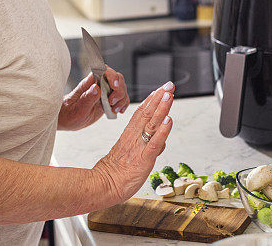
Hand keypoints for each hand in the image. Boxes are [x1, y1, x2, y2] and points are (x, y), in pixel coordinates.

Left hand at [58, 66, 128, 130]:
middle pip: (117, 79)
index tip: (115, 86)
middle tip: (112, 103)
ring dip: (122, 99)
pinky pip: (121, 98)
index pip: (104, 71)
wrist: (66, 120)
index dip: (112, 76)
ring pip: (121, 88)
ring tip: (114, 109)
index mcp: (89, 83)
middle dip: (119, 90)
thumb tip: (96, 88)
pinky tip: (118, 111)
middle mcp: (98, 85)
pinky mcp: (108, 101)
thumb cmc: (68, 114)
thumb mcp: (77, 109)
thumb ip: (87, 98)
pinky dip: (123, 104)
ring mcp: (104, 93)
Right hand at [93, 82, 174, 203]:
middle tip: (169, 85)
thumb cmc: (116, 173)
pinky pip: (154, 143)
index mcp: (129, 135)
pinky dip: (162, 131)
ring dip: (162, 109)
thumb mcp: (130, 154)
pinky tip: (169, 121)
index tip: (160, 89)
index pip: (142, 113)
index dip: (152, 99)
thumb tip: (161, 140)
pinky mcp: (143, 159)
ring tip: (169, 95)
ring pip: (151, 124)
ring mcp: (138, 147)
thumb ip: (146, 145)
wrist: (103, 186)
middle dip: (159, 98)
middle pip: (147, 113)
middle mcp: (134, 138)